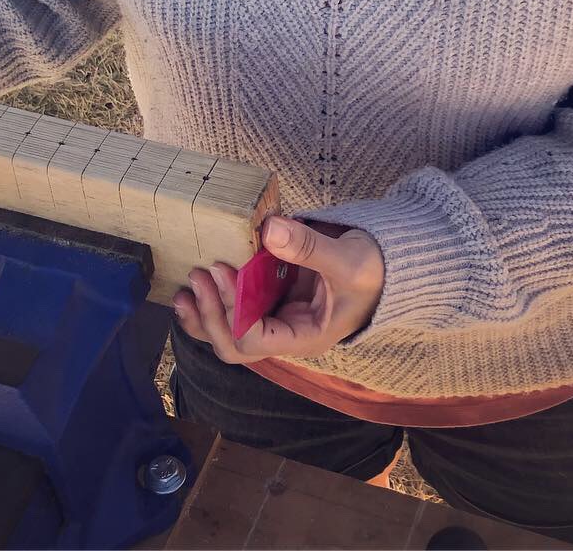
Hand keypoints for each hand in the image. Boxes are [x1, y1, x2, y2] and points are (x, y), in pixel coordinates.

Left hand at [172, 215, 384, 362]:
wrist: (385, 262)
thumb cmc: (375, 271)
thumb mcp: (350, 261)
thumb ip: (310, 247)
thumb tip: (269, 230)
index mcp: (304, 337)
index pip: (255, 340)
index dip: (232, 309)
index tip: (222, 271)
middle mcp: (284, 331)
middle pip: (234, 343)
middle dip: (210, 314)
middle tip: (197, 276)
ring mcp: (275, 313)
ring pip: (228, 329)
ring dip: (203, 311)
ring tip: (186, 286)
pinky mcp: (270, 292)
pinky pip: (235, 302)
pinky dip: (214, 294)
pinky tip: (198, 279)